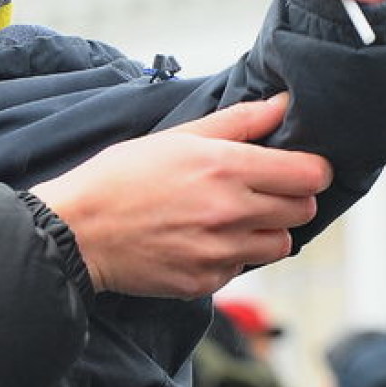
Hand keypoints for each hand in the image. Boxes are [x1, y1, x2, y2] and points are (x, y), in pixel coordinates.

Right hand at [31, 94, 331, 296]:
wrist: (76, 232)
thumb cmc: (117, 179)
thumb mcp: (174, 138)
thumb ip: (236, 122)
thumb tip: (283, 105)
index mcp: (224, 168)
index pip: (310, 174)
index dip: (307, 169)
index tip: (293, 168)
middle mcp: (229, 212)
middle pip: (303, 210)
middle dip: (288, 199)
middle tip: (256, 192)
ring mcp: (220, 251)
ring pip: (280, 244)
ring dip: (264, 231)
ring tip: (226, 219)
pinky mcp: (207, 281)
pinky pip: (242, 268)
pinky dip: (230, 255)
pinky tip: (198, 240)